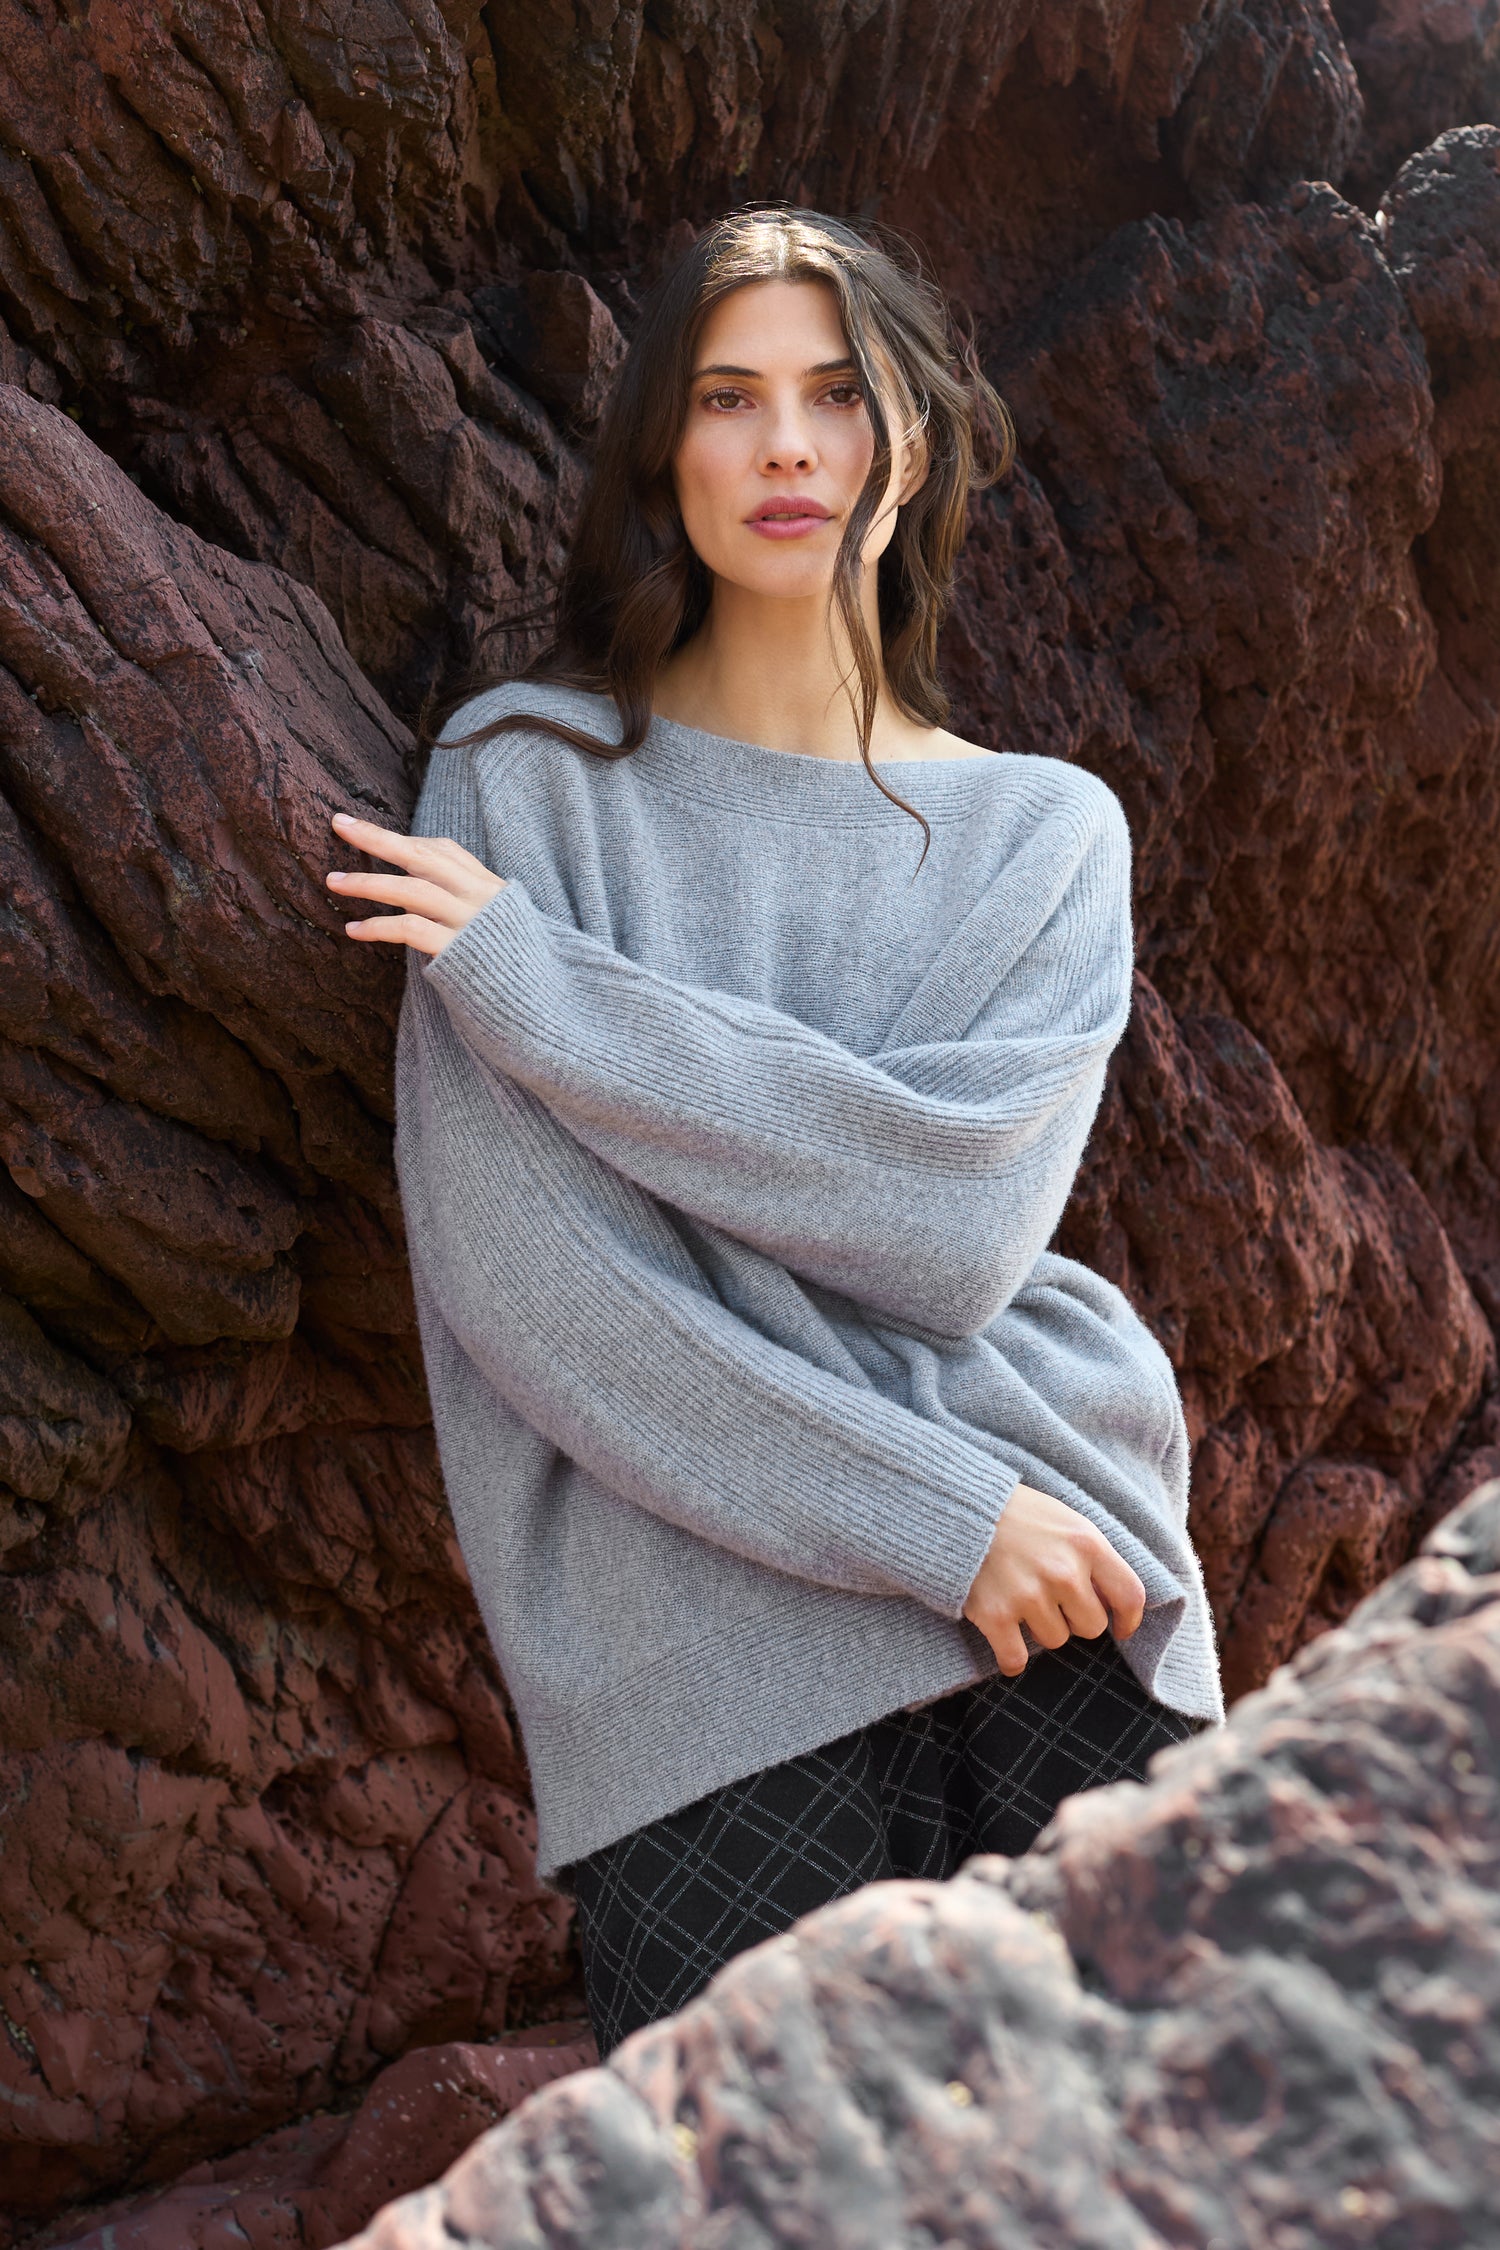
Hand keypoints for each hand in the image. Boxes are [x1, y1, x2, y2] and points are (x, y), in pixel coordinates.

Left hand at [327, 813, 505, 957]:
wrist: (545, 1001)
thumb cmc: (517, 967)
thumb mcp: (503, 924)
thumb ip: (472, 906)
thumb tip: (433, 898)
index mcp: (489, 887)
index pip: (445, 851)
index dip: (406, 841)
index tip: (368, 831)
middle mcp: (480, 897)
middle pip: (422, 856)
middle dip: (378, 838)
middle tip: (339, 824)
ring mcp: (469, 923)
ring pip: (411, 889)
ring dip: (368, 882)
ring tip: (334, 881)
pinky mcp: (457, 951)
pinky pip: (411, 929)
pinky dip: (378, 926)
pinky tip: (354, 929)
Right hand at [962, 1481, 1145, 1676]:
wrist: (959, 1506)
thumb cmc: (1017, 1514)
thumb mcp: (1065, 1520)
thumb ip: (1092, 1556)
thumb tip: (1111, 1602)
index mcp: (1086, 1543)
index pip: (1130, 1595)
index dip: (1129, 1619)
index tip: (1121, 1629)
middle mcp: (1063, 1571)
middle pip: (1091, 1626)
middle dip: (1074, 1618)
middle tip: (1049, 1598)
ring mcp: (1029, 1595)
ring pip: (1054, 1641)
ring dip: (1039, 1628)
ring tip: (1019, 1598)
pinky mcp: (995, 1615)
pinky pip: (1016, 1659)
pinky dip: (1010, 1658)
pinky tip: (1005, 1641)